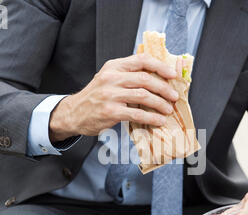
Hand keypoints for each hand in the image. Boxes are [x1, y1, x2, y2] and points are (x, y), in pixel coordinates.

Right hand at [49, 53, 178, 141]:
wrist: (73, 113)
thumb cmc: (95, 97)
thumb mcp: (108, 78)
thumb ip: (128, 75)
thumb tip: (157, 78)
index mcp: (114, 66)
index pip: (141, 60)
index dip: (160, 66)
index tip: (172, 74)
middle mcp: (111, 78)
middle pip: (145, 79)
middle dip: (164, 88)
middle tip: (174, 96)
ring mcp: (110, 95)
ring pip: (143, 96)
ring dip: (160, 103)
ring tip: (168, 109)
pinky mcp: (111, 111)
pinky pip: (137, 114)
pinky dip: (151, 118)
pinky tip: (158, 121)